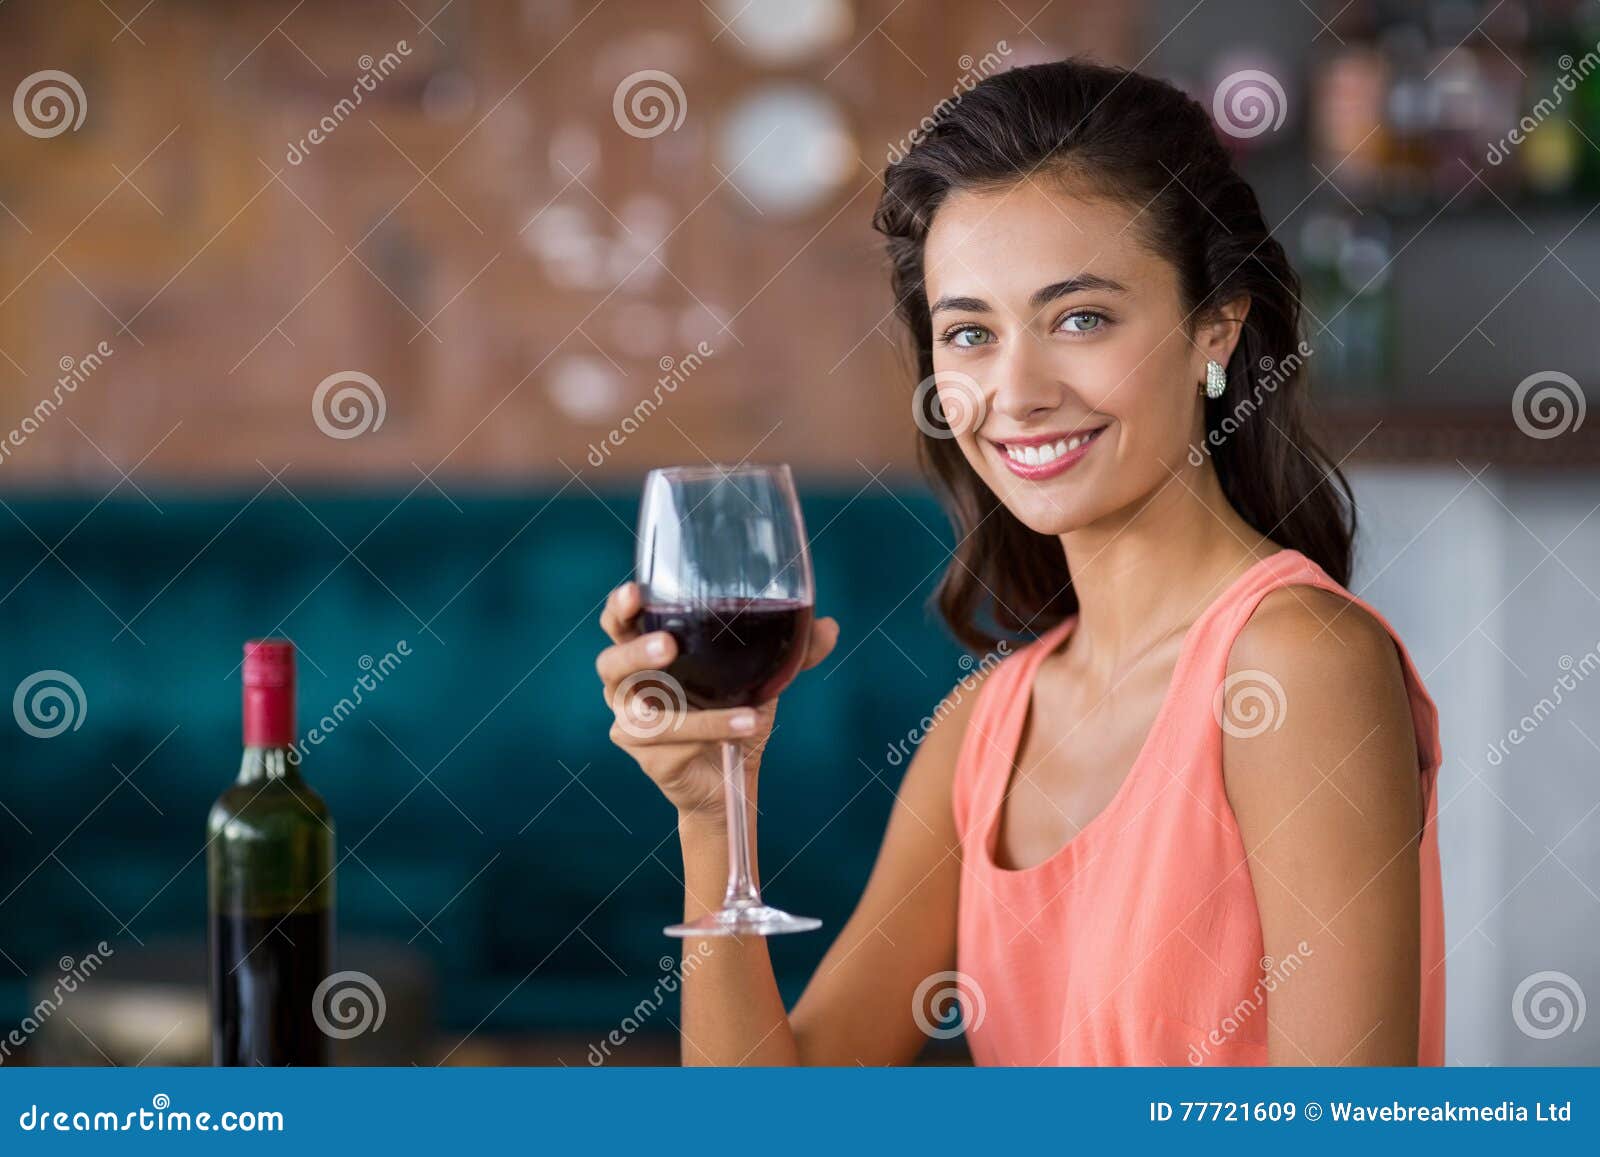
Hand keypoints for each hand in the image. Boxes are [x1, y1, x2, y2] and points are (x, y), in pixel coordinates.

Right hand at [597, 582, 839, 819]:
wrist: (732, 778)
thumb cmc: (733, 712)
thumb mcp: (762, 677)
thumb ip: (792, 650)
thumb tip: (828, 625)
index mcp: (646, 653)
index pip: (619, 623)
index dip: (620, 607)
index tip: (635, 592)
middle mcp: (629, 687)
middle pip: (610, 664)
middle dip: (635, 651)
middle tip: (669, 646)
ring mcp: (631, 725)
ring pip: (647, 715)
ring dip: (695, 712)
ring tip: (745, 708)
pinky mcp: (647, 758)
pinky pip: (674, 744)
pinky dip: (713, 733)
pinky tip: (744, 727)